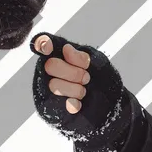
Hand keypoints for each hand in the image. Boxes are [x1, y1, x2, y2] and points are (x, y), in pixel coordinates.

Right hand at [31, 33, 128, 147]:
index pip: (42, 43)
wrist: (109, 107)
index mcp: (59, 54)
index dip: (42, 43)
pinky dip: (72, 104)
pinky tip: (79, 105)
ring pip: (54, 85)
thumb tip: (66, 48)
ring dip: (76, 89)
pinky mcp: (48, 108)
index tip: (48, 47)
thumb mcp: (97, 63)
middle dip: (73, 72)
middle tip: (87, 78)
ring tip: (84, 92)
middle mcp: (48, 70)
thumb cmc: (101, 81)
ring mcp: (46, 89)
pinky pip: (56, 104)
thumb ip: (81, 56)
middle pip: (50, 65)